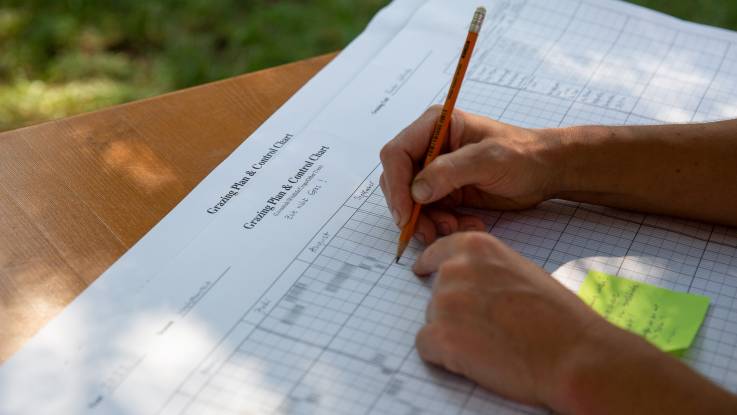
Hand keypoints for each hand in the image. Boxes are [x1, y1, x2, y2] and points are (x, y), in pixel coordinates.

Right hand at [379, 106, 562, 243]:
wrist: (547, 170)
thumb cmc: (524, 155)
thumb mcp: (488, 159)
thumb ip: (450, 171)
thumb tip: (416, 191)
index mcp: (435, 126)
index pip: (396, 154)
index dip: (395, 185)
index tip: (406, 215)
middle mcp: (429, 146)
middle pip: (398, 181)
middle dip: (411, 209)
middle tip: (429, 232)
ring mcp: (435, 170)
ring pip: (412, 202)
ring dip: (429, 221)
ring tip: (455, 228)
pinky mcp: (444, 190)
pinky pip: (430, 213)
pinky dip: (443, 224)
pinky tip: (467, 225)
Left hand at [413, 231, 606, 408]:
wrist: (573, 354)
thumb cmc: (558, 317)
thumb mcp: (520, 271)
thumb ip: (487, 270)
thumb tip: (467, 282)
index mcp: (476, 247)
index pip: (437, 251)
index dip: (430, 264)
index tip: (422, 270)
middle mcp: (455, 269)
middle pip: (436, 293)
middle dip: (454, 311)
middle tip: (489, 329)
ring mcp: (445, 302)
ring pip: (432, 320)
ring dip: (452, 334)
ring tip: (490, 344)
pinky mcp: (441, 336)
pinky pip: (426, 346)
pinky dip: (444, 356)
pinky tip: (475, 359)